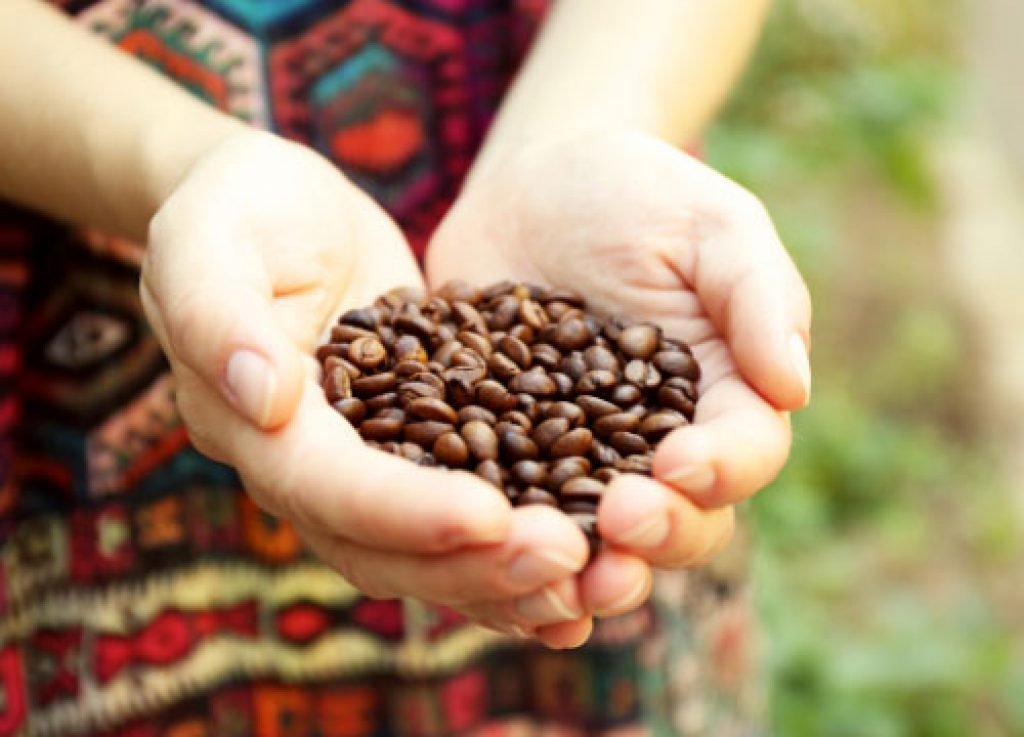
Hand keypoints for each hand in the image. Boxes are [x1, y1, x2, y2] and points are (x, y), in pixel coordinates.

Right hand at [141, 130, 591, 642]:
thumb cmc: (237, 212)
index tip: (488, 516)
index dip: (403, 511)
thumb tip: (265, 398)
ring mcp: (360, 468)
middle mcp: (305, 471)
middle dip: (472, 564)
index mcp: (253, 427)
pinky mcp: (410, 451)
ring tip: (593, 573)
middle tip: (569, 558)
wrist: (274, 214)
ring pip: (425, 554)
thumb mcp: (208, 241)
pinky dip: (512, 547)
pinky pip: (458, 519)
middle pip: (382, 548)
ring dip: (504, 574)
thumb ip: (218, 315)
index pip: (327, 488)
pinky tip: (586, 553)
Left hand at [428, 130, 811, 637]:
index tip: (681, 463)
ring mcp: (581, 460)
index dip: (723, 469)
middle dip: (659, 534)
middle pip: (681, 519)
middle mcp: (658, 446)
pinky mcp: (510, 458)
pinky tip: (482, 564)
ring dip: (586, 569)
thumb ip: (756, 295)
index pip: (744, 452)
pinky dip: (505, 549)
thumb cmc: (638, 193)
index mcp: (722, 396)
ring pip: (599, 539)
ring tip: (560, 573)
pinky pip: (514, 515)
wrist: (533, 186)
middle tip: (620, 525)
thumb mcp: (709, 223)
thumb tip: (793, 388)